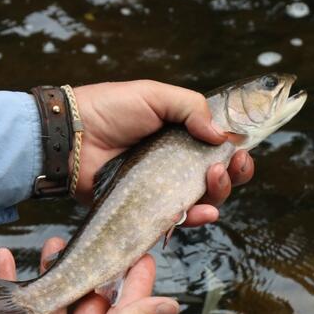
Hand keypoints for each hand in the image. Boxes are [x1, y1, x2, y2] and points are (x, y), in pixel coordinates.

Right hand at [0, 237, 178, 313]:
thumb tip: (172, 306)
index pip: (128, 303)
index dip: (135, 278)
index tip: (141, 252)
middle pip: (88, 295)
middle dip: (89, 267)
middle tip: (89, 240)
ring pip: (54, 294)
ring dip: (54, 269)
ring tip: (54, 244)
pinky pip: (16, 302)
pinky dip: (9, 280)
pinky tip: (5, 258)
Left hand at [70, 80, 254, 225]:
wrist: (71, 138)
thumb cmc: (109, 109)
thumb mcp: (154, 95)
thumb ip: (191, 107)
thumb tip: (221, 136)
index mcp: (181, 135)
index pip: (219, 147)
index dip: (236, 151)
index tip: (242, 149)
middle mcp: (176, 163)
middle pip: (218, 176)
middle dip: (234, 173)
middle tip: (231, 165)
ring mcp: (163, 187)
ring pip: (204, 198)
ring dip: (219, 192)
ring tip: (213, 177)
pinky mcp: (148, 209)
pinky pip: (178, 218)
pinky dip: (196, 217)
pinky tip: (204, 210)